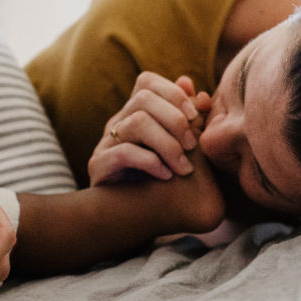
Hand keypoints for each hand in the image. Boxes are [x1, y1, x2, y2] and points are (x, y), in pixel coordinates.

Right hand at [89, 73, 211, 185]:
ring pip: (136, 123)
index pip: (147, 82)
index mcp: (135, 112)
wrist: (137, 218)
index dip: (174, 94)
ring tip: (184, 167)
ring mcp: (105, 143)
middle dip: (175, 120)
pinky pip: (123, 152)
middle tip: (194, 145)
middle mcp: (117, 122)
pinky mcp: (98, 166)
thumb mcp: (184, 148)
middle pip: (144, 99)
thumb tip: (202, 94)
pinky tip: (167, 176)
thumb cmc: (166, 178)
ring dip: (167, 144)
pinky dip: (151, 162)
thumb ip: (192, 121)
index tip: (196, 116)